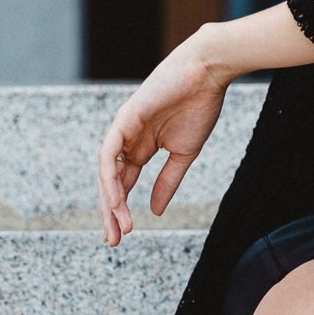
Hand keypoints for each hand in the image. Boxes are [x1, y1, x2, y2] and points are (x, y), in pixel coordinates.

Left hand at [96, 26, 231, 244]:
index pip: (122, 185)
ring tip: (119, 226)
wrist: (207, 73)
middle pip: (110, 183)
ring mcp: (123, 130)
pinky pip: (110, 153)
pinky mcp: (124, 118)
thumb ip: (168, 181)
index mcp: (140, 149)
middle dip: (110, 213)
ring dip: (110, 201)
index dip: (120, 210)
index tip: (124, 236)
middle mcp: (127, 141)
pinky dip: (111, 177)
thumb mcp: (183, 154)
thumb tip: (156, 211)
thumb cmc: (199, 107)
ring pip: (106, 172)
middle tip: (113, 241)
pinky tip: (116, 199)